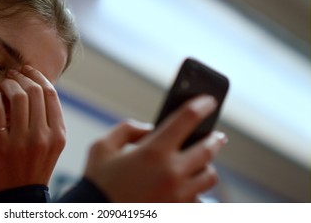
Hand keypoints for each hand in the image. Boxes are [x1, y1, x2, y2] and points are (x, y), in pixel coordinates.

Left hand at [0, 65, 65, 195]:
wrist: (17, 197)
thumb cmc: (34, 168)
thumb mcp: (52, 146)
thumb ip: (49, 122)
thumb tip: (39, 90)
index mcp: (58, 134)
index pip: (51, 94)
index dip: (38, 77)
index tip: (28, 71)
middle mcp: (43, 136)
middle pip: (35, 91)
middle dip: (22, 77)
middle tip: (12, 75)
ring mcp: (22, 141)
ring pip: (17, 97)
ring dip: (8, 84)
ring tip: (2, 84)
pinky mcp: (1, 146)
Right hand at [84, 95, 227, 201]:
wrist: (96, 217)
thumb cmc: (97, 182)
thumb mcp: (102, 147)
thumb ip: (127, 130)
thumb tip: (149, 129)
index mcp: (153, 152)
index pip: (187, 119)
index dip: (201, 106)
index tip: (209, 101)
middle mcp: (172, 173)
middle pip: (208, 150)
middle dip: (214, 139)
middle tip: (216, 135)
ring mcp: (178, 196)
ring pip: (209, 177)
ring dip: (206, 166)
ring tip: (201, 163)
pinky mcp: (177, 211)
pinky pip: (199, 199)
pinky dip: (196, 191)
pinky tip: (188, 187)